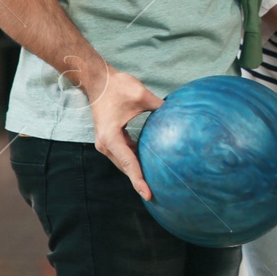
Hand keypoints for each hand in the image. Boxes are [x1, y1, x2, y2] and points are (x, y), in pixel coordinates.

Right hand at [85, 62, 164, 198]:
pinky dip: (134, 160)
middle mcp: (105, 144)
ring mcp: (105, 142)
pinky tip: (149, 163)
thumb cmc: (117, 86)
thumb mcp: (141, 94)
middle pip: (125, 167)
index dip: (139, 180)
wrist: (98, 81)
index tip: (148, 194)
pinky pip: (123, 154)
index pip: (128, 163)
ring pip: (124, 162)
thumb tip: (177, 111)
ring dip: (136, 172)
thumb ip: (159, 105)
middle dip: (139, 181)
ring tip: (153, 184)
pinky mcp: (110, 138)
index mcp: (111, 137)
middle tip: (156, 194)